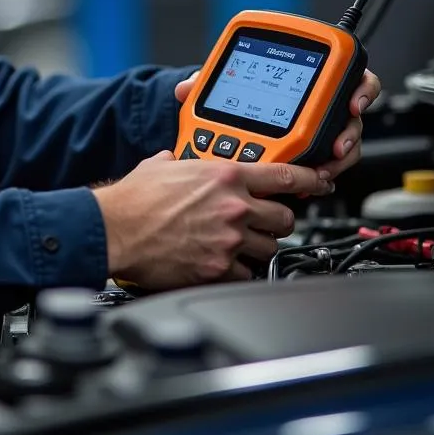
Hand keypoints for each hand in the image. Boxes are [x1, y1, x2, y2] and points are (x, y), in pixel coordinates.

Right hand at [93, 152, 332, 291]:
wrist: (114, 229)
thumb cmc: (133, 199)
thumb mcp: (162, 165)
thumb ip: (182, 162)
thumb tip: (178, 161)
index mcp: (224, 175)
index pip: (284, 175)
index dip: (308, 180)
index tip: (319, 183)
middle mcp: (233, 206)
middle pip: (285, 217)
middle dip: (276, 221)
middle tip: (262, 222)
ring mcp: (229, 240)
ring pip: (271, 248)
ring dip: (259, 248)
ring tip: (238, 245)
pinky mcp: (219, 268)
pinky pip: (248, 273)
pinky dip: (240, 270)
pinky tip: (224, 264)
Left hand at [174, 68, 381, 177]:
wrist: (223, 123)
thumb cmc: (232, 96)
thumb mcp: (222, 85)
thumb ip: (206, 82)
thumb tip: (186, 87)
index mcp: (307, 78)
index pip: (347, 76)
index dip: (359, 88)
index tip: (351, 103)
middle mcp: (318, 106)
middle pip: (351, 120)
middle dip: (348, 135)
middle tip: (337, 148)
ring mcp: (318, 134)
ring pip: (343, 148)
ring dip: (336, 161)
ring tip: (321, 172)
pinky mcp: (308, 157)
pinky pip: (324, 168)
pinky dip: (318, 176)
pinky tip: (306, 185)